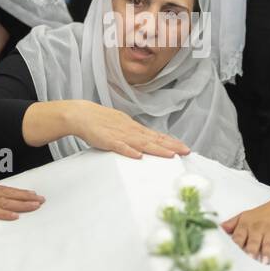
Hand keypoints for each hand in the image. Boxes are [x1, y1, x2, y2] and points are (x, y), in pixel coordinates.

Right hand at [0, 180, 43, 220]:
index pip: (2, 189)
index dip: (17, 191)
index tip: (29, 193)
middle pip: (8, 193)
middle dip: (25, 197)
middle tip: (40, 199)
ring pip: (5, 201)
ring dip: (21, 204)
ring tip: (35, 205)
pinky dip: (5, 214)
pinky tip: (15, 216)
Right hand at [72, 100, 190, 158]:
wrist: (83, 114)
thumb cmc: (101, 120)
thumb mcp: (122, 125)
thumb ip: (133, 134)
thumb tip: (145, 141)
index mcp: (134, 128)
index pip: (157, 136)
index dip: (171, 142)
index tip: (184, 147)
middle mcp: (131, 131)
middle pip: (155, 139)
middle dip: (172, 146)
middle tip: (186, 151)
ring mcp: (121, 135)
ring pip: (142, 143)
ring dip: (157, 149)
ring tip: (171, 155)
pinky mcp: (108, 141)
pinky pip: (120, 147)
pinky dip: (129, 151)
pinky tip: (138, 156)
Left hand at [223, 196, 269, 263]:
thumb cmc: (263, 214)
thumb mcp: (245, 216)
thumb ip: (231, 224)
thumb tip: (218, 229)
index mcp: (246, 225)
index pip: (238, 236)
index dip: (235, 245)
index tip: (232, 255)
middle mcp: (258, 228)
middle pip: (253, 241)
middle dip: (251, 250)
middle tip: (250, 259)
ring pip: (268, 243)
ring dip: (267, 252)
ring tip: (265, 261)